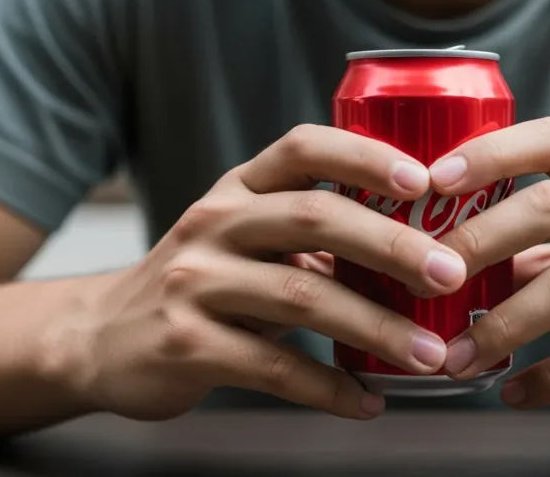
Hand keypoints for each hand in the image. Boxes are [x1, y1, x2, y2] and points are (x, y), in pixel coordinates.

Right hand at [54, 125, 466, 420]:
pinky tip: (365, 401)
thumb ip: (313, 235)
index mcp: (239, 189)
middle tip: (451, 276)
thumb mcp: (244, 238)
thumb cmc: (199, 282)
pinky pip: (273, 367)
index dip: (365, 156)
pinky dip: (328, 388)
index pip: (304, 148)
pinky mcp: (184, 343)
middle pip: (314, 217)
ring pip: (301, 295)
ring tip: (428, 355)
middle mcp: (214, 222)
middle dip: (392, 246)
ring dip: (376, 328)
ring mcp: (194, 281)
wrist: (99, 336)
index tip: (424, 180)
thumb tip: (417, 251)